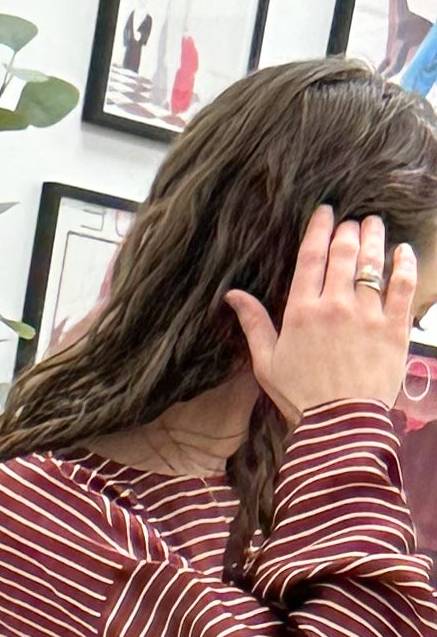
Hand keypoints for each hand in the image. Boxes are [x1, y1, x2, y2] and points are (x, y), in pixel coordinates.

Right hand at [224, 206, 417, 418]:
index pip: (312, 256)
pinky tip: (403, 252)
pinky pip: (403, 286)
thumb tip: (232, 295)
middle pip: (344, 253)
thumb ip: (253, 323)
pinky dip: (405, 264)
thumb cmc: (300, 395)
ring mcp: (368, 315)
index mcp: (302, 311)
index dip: (319, 228)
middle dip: (349, 230)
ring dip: (374, 238)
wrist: (339, 424)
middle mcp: (336, 306)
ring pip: (374, 263)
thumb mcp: (266, 361)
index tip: (326, 212)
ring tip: (374, 225)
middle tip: (352, 221)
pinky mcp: (394, 327)